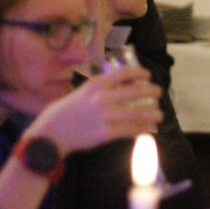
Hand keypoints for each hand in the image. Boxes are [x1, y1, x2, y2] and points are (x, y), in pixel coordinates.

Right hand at [28, 65, 161, 154]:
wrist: (49, 135)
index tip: (148, 75)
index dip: (139, 73)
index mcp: (95, 85)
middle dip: (151, 91)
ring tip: (160, 115)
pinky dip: (142, 128)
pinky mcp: (106, 133)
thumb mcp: (79, 92)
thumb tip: (116, 86)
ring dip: (152, 113)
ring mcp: (105, 116)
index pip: (124, 73)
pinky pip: (130, 130)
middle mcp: (102, 98)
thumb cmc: (61, 113)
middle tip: (159, 93)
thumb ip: (98, 89)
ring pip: (137, 113)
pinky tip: (149, 128)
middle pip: (136, 91)